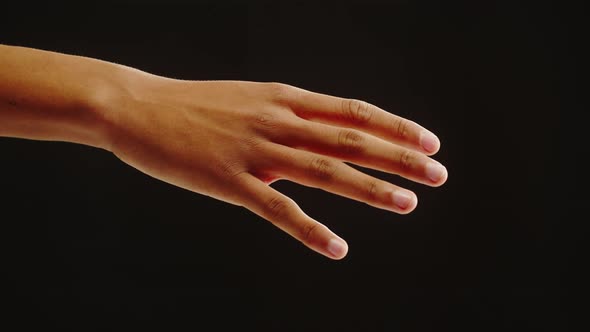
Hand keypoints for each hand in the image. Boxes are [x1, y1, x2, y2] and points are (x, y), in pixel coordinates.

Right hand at [105, 78, 447, 259]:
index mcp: (284, 99)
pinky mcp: (230, 181)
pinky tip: (337, 247)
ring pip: (325, 172)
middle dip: (399, 157)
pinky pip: (278, 210)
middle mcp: (278, 121)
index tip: (427, 142)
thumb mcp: (249, 99)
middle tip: (438, 173)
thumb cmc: (194, 106)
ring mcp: (255, 151)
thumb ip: (286, 116)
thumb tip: (319, 136)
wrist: (137, 106)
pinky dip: (310, 230)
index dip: (394, 126)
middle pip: (350, 140)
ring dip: (370, 190)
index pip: (353, 111)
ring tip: (407, 204)